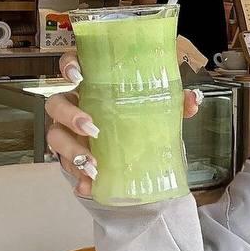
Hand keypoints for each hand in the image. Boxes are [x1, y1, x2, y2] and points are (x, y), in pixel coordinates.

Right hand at [45, 49, 203, 198]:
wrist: (139, 148)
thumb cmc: (141, 115)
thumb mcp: (160, 105)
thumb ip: (176, 100)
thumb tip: (193, 100)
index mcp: (93, 83)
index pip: (71, 64)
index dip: (68, 65)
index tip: (77, 75)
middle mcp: (75, 104)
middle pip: (56, 104)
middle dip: (70, 116)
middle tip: (91, 129)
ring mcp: (69, 131)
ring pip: (56, 137)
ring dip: (72, 152)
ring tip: (93, 166)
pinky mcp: (72, 155)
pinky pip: (67, 166)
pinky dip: (78, 178)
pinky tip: (89, 186)